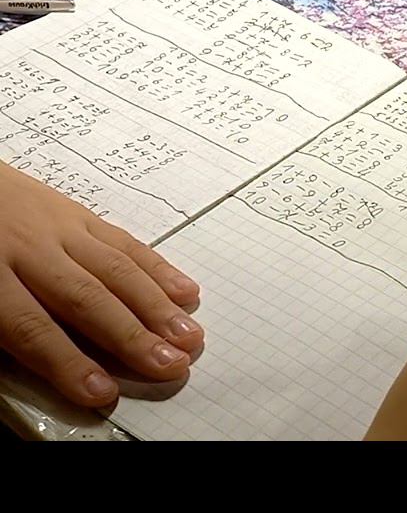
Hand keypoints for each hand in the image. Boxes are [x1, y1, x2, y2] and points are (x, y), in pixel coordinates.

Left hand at [0, 162, 202, 407]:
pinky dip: (158, 268)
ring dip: (156, 306)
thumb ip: (1, 322)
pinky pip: (123, 242)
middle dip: (131, 335)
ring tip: (189, 337)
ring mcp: (59, 228)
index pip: (31, 327)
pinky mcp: (80, 213)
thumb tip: (47, 360)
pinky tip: (185, 291)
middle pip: (85, 298)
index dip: (68, 362)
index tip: (101, 393)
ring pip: (114, 269)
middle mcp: (29, 251)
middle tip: (170, 365)